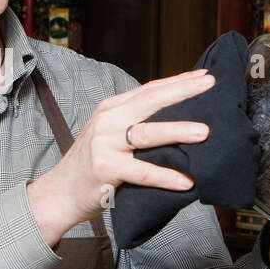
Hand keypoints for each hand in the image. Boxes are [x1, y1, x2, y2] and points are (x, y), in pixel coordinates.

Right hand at [27, 69, 215, 245]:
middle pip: (149, 100)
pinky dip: (165, 176)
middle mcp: (107, 120)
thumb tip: (178, 120)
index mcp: (111, 109)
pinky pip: (142, 171)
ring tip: (205, 132)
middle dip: (182, 91)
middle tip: (209, 85)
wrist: (60, 192)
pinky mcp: (105, 168)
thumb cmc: (92, 166)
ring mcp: (104, 144)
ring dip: (178, 131)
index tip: (204, 75)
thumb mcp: (110, 136)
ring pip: (147, 133)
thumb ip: (135, 124)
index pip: (149, 89)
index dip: (178, 81)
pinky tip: (185, 181)